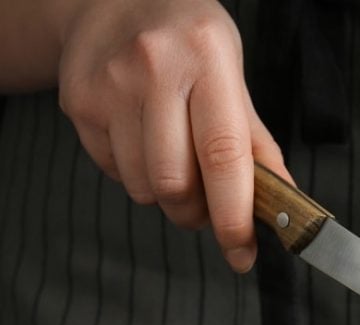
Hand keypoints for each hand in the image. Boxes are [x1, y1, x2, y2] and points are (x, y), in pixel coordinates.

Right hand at [52, 0, 289, 272]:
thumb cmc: (186, 38)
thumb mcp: (231, 72)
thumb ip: (253, 140)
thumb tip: (282, 200)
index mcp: (207, 59)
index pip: (222, 155)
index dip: (233, 214)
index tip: (242, 250)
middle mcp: (155, 69)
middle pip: (175, 184)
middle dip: (195, 213)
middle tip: (205, 206)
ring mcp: (110, 86)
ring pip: (141, 187)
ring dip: (164, 195)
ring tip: (172, 161)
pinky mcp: (78, 102)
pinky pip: (112, 171)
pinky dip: (133, 173)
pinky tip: (140, 138)